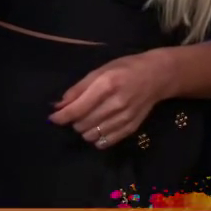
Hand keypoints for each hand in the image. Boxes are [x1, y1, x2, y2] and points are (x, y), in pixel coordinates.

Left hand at [48, 51, 172, 148]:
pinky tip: (98, 128)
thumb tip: (59, 106)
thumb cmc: (126, 68)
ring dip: (84, 130)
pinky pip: (106, 142)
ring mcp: (125, 118)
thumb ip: (79, 88)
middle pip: (82, 124)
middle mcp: (115, 103)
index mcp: (106, 85)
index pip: (77, 109)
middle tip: (77, 113)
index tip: (53, 118)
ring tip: (88, 120)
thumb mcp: (100, 70)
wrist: (157, 76)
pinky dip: (97, 138)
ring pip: (92, 135)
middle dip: (73, 121)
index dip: (61, 117)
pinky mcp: (131, 128)